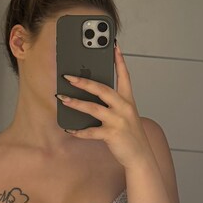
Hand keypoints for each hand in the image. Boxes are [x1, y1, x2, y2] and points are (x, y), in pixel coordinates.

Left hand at [56, 42, 151, 168]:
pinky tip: (69, 128)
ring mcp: (118, 121)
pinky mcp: (112, 134)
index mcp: (128, 100)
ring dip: (76, 103)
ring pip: (93, 108)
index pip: (124, 76)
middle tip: (69, 76)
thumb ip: (112, 104)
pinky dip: (78, 130)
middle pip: (103, 89)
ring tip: (62, 98)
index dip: (119, 60)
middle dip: (84, 82)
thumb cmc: (130, 134)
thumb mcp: (126, 115)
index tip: (114, 46)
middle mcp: (124, 108)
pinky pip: (91, 131)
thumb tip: (88, 95)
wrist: (140, 156)